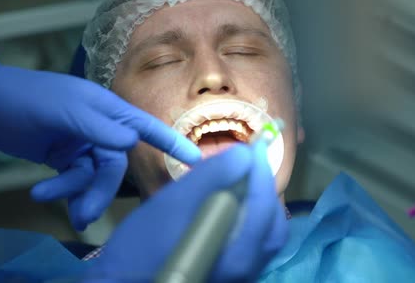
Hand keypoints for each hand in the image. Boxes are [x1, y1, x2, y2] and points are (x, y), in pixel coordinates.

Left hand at [0, 45, 200, 229]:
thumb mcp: (65, 110)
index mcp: (108, 109)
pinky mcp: (65, 156)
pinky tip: (41, 192)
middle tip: (84, 216)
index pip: (146, 127)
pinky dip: (61, 189)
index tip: (195, 160)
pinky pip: (74, 178)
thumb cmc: (26, 97)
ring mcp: (82, 143)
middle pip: (114, 166)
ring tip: (50, 200)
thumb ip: (99, 128)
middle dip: (99, 190)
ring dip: (76, 192)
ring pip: (93, 176)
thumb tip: (132, 143)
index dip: (172, 143)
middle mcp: (100, 127)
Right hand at [87, 143, 287, 281]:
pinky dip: (249, 217)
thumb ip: (212, 178)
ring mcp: (240, 274)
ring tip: (238, 178)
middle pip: (273, 221)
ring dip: (257, 201)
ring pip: (265, 232)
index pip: (263, 204)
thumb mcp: (172, 205)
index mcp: (238, 254)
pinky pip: (253, 242)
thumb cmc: (142, 247)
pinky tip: (229, 203)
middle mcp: (247, 268)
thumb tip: (245, 154)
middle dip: (262, 186)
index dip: (260, 170)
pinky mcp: (230, 273)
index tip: (254, 144)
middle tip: (245, 161)